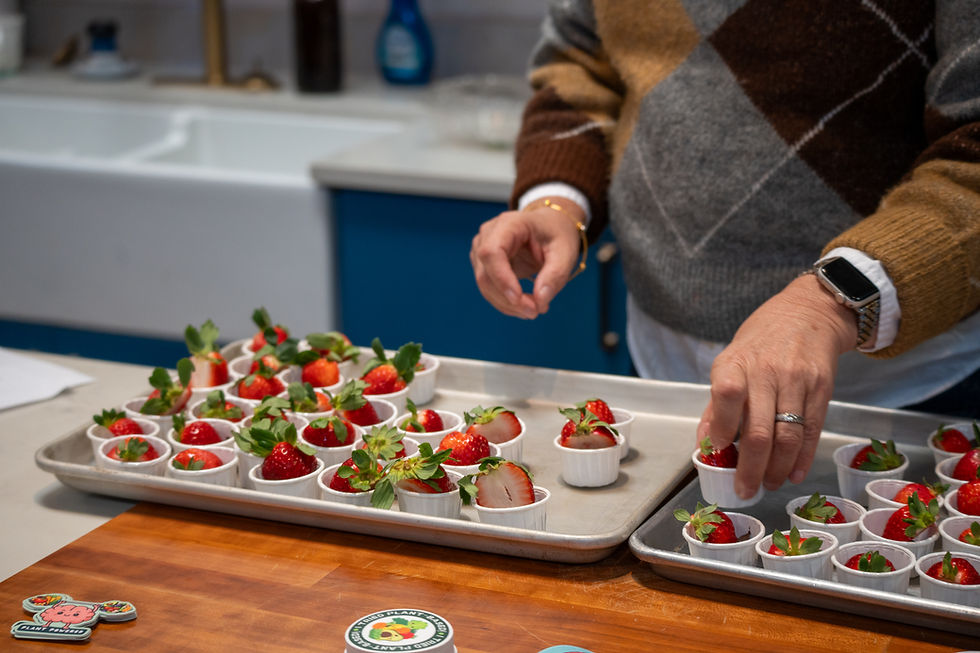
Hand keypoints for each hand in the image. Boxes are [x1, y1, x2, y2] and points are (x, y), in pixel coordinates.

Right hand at [470, 198, 583, 318]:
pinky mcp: (484, 264)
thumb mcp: (565, 252)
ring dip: (507, 304)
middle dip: (508, 299)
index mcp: (508, 224)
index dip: (502, 278)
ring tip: (535, 309)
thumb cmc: (557, 234)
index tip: (519, 299)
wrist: (550, 226)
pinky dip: (506, 302)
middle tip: (535, 311)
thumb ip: (555, 275)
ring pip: (485, 285)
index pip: (492, 252)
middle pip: (486, 274)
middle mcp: (488, 234)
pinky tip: (525, 306)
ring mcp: (481, 249)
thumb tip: (540, 301)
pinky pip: (489, 288)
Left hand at [697, 273, 857, 497]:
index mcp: (735, 364)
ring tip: (769, 484)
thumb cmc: (761, 342)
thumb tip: (704, 446)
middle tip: (745, 490)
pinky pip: (812, 431)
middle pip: (758, 430)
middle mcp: (766, 371)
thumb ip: (716, 405)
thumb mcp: (730, 362)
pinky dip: (802, 458)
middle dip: (751, 468)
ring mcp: (796, 380)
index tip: (718, 453)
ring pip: (787, 437)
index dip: (720, 429)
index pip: (725, 396)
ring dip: (777, 469)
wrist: (808, 312)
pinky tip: (794, 474)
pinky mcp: (822, 387)